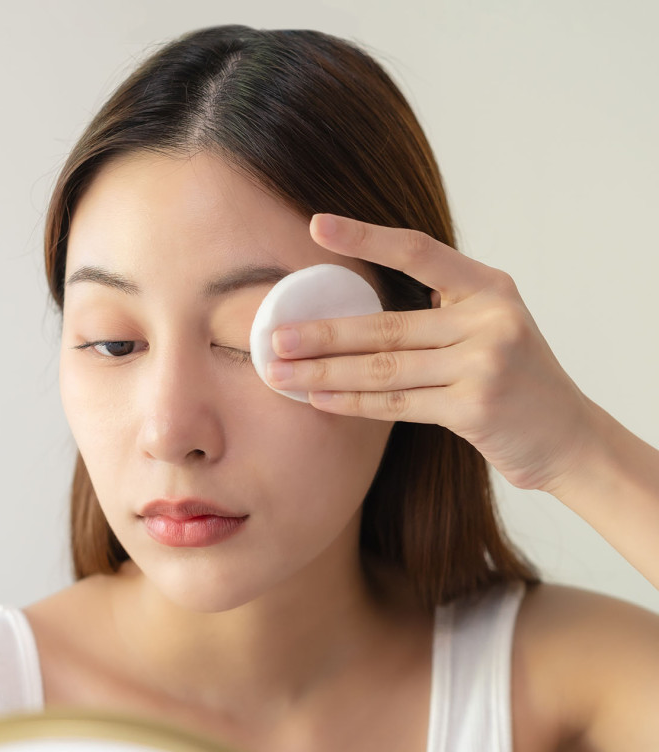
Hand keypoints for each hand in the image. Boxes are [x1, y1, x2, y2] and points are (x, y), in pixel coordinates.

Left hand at [266, 213, 593, 491]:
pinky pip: (397, 404)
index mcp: (488, 287)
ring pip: (384, 368)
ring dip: (324, 371)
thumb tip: (359, 309)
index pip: (418, 252)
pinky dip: (351, 402)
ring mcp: (483, 365)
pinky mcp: (474, 409)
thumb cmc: (514, 377)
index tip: (316, 226)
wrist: (566, 437)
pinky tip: (317, 398)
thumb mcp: (489, 326)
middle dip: (322, 333)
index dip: (365, 238)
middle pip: (386, 326)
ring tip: (280, 371)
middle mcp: (489, 319)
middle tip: (273, 337)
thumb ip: (441, 309)